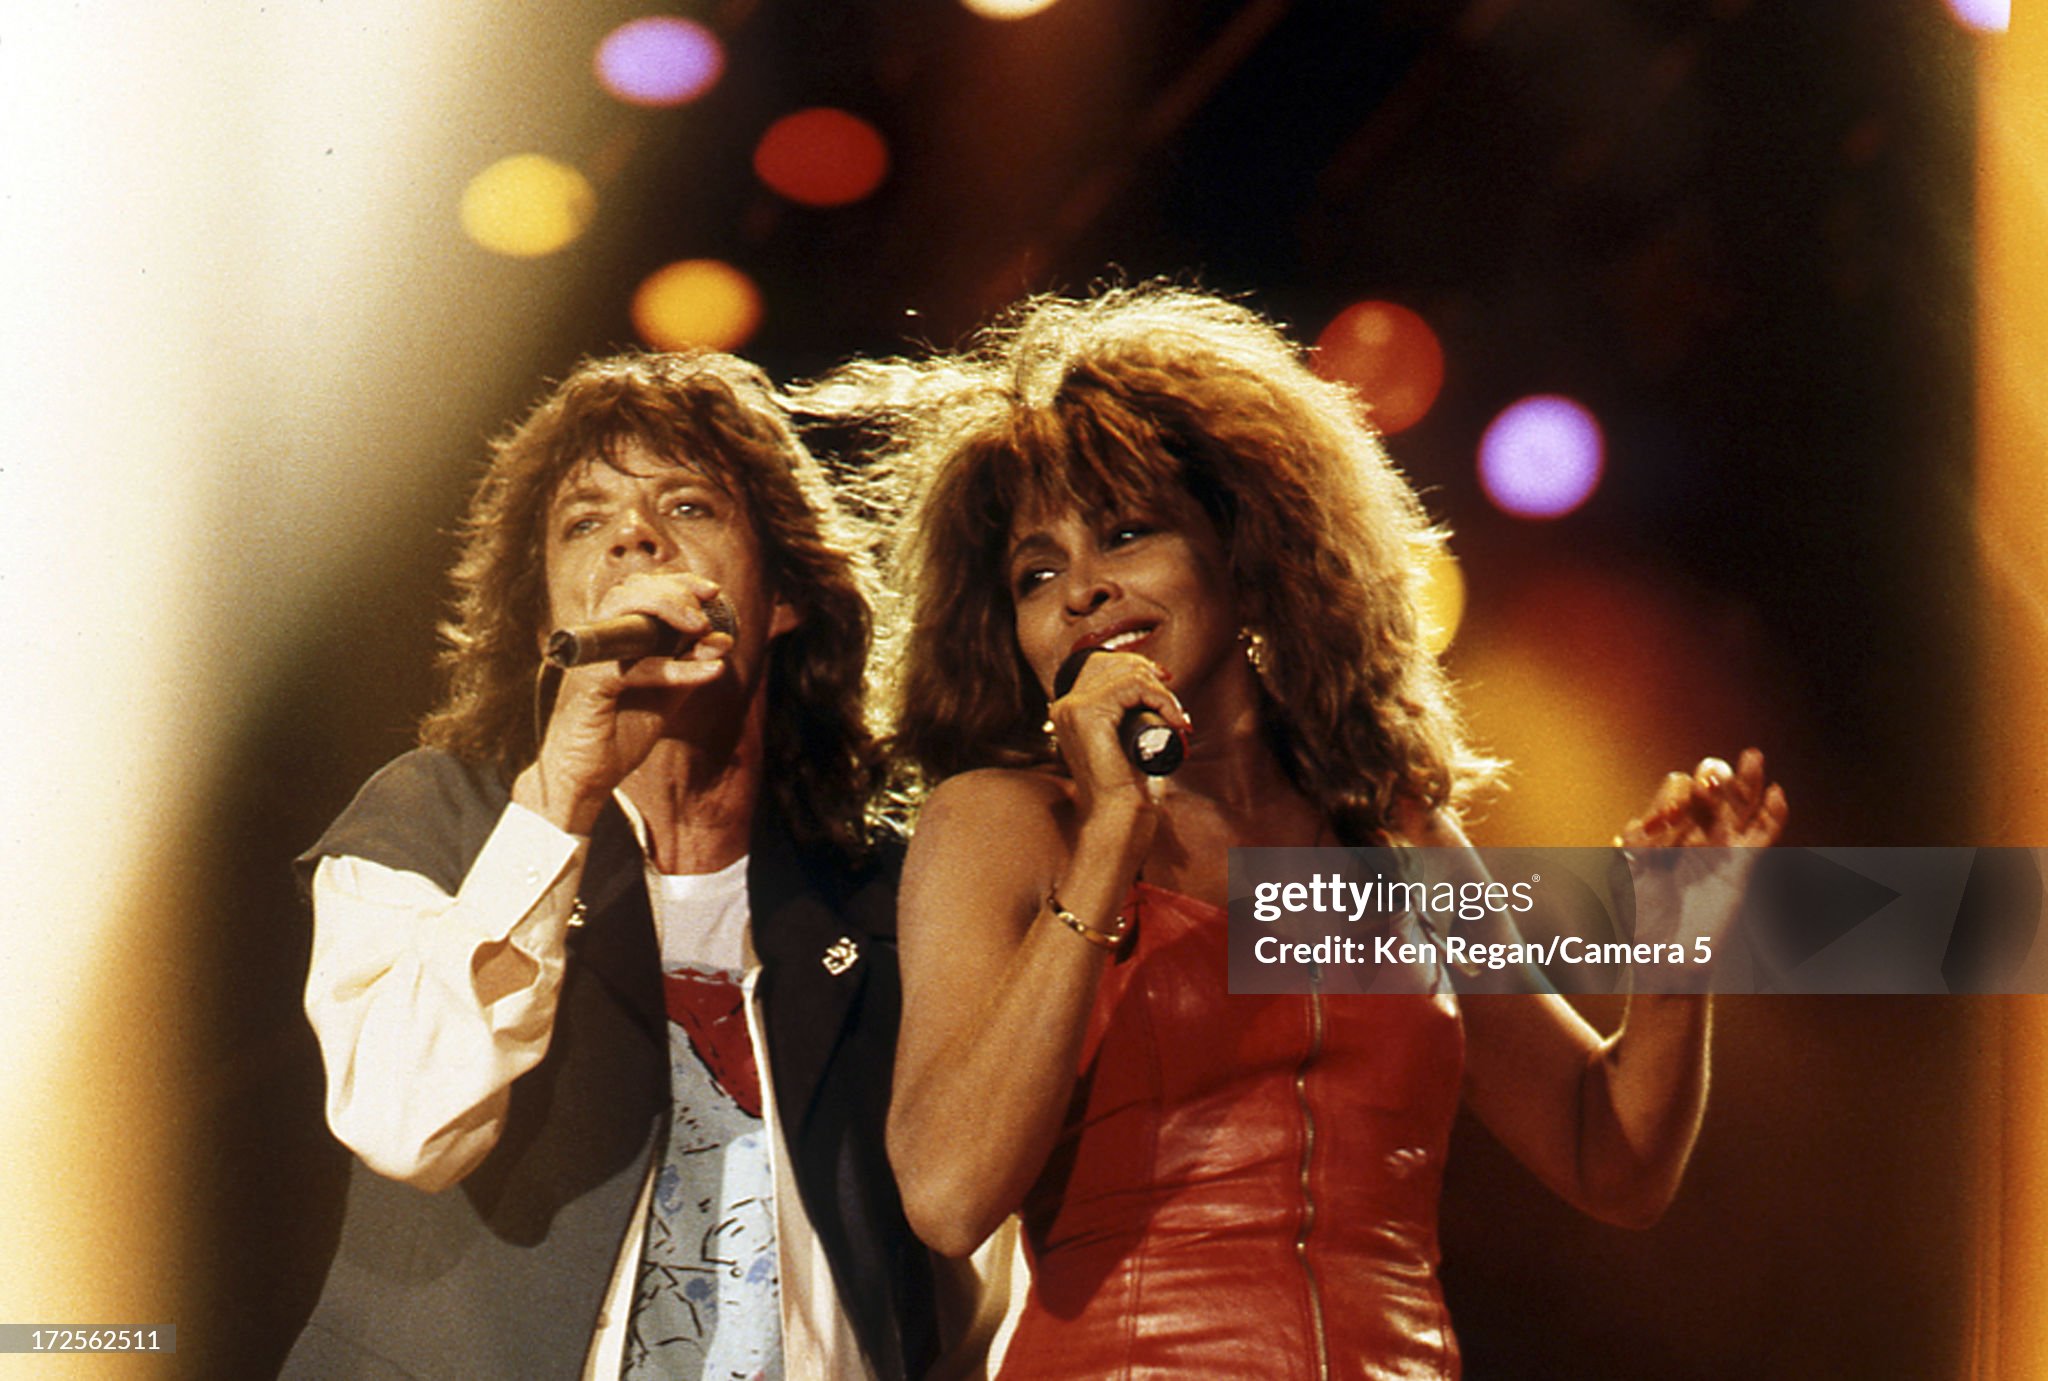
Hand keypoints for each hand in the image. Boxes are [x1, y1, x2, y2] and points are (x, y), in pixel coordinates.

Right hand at [516, 571, 735, 832]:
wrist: (587, 778)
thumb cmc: (619, 732)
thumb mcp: (666, 694)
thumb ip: (689, 665)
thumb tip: (722, 638)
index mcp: (612, 639)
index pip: (640, 590)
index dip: (677, 583)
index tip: (713, 592)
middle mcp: (597, 642)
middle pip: (630, 591)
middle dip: (674, 591)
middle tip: (707, 610)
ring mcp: (590, 660)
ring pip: (620, 610)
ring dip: (666, 611)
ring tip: (702, 628)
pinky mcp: (589, 686)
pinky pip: (633, 666)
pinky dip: (672, 668)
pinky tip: (708, 672)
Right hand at [1045, 650, 1188, 823]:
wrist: (1119, 817)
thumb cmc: (1126, 788)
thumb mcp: (1125, 742)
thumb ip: (1126, 722)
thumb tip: (1154, 695)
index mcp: (1069, 712)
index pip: (1100, 665)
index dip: (1137, 667)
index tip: (1165, 682)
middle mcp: (1065, 707)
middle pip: (1113, 663)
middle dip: (1151, 677)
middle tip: (1174, 708)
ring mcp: (1073, 709)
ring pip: (1127, 674)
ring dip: (1162, 693)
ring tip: (1176, 719)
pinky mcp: (1088, 714)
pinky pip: (1132, 686)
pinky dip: (1161, 698)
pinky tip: (1174, 719)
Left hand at [1618, 748, 1787, 970]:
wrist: (1667, 957)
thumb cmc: (1642, 919)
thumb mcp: (1628, 876)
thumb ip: (1634, 847)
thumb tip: (1634, 824)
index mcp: (1662, 831)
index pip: (1671, 795)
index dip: (1669, 798)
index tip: (1663, 822)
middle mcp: (1691, 834)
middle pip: (1708, 792)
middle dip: (1709, 780)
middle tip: (1706, 786)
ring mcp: (1719, 848)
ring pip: (1738, 806)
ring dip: (1745, 781)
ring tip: (1751, 758)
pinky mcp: (1742, 866)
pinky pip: (1762, 834)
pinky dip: (1772, 814)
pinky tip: (1776, 793)